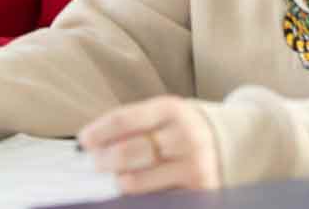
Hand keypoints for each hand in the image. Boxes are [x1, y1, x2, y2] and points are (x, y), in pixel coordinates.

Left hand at [77, 96, 220, 193]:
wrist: (225, 143)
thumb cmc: (179, 129)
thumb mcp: (161, 115)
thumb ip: (130, 126)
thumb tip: (90, 144)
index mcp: (171, 110)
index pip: (124, 120)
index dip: (99, 132)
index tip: (84, 140)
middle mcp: (185, 137)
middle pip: (129, 152)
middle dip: (105, 160)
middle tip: (97, 163)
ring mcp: (193, 166)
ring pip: (136, 182)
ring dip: (119, 181)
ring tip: (118, 177)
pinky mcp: (198, 192)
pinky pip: (155, 200)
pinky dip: (139, 197)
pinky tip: (133, 190)